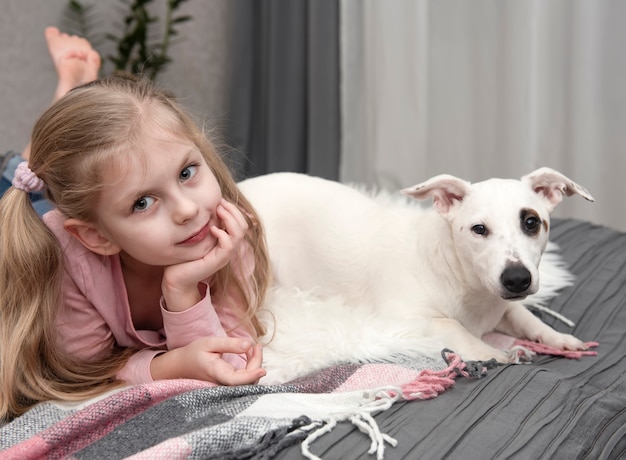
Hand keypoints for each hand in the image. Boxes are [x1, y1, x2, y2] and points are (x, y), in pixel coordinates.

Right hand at [151, 336, 265, 384]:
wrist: (181, 366)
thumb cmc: (194, 353)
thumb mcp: (210, 343)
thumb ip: (229, 344)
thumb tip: (249, 345)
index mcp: (217, 374)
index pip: (237, 380)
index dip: (251, 376)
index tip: (263, 370)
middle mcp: (223, 384)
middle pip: (247, 380)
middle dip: (257, 362)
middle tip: (257, 345)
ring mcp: (226, 387)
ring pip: (248, 381)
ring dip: (255, 364)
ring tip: (253, 348)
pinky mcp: (228, 385)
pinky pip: (244, 379)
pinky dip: (251, 367)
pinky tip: (249, 354)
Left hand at [162, 200, 248, 310]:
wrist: (176, 278)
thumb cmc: (183, 256)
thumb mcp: (196, 235)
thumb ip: (204, 224)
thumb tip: (206, 206)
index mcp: (225, 240)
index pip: (240, 222)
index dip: (233, 209)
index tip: (220, 199)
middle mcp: (228, 247)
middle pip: (243, 225)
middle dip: (233, 211)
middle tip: (220, 202)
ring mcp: (225, 255)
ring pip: (239, 234)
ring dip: (230, 219)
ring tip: (219, 211)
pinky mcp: (218, 261)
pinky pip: (228, 245)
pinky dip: (223, 234)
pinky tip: (212, 228)